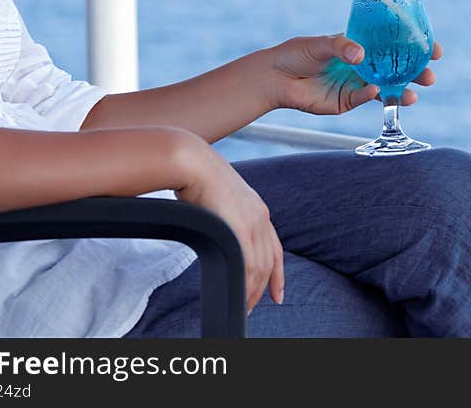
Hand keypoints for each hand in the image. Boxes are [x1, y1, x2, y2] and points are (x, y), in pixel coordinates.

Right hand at [172, 132, 283, 313]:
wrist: (192, 162)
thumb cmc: (197, 178)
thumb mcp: (218, 199)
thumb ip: (224, 217)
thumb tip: (215, 229)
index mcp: (258, 210)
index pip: (275, 248)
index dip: (278, 274)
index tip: (278, 294)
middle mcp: (261, 217)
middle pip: (269, 263)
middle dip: (263, 289)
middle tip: (252, 307)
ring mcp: (253, 222)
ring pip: (259, 268)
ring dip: (253, 291)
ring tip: (244, 307)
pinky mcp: (240, 228)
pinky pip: (248, 265)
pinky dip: (245, 284)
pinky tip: (239, 295)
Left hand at [268, 34, 442, 114]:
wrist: (276, 78)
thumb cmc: (296, 53)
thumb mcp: (320, 44)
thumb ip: (341, 46)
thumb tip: (360, 54)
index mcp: (360, 44)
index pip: (393, 43)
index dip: (413, 45)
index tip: (433, 48)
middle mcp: (362, 64)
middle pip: (396, 69)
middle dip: (415, 72)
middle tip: (430, 76)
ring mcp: (356, 84)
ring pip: (386, 88)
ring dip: (402, 91)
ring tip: (415, 94)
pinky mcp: (346, 101)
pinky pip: (365, 99)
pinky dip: (372, 96)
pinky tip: (376, 92)